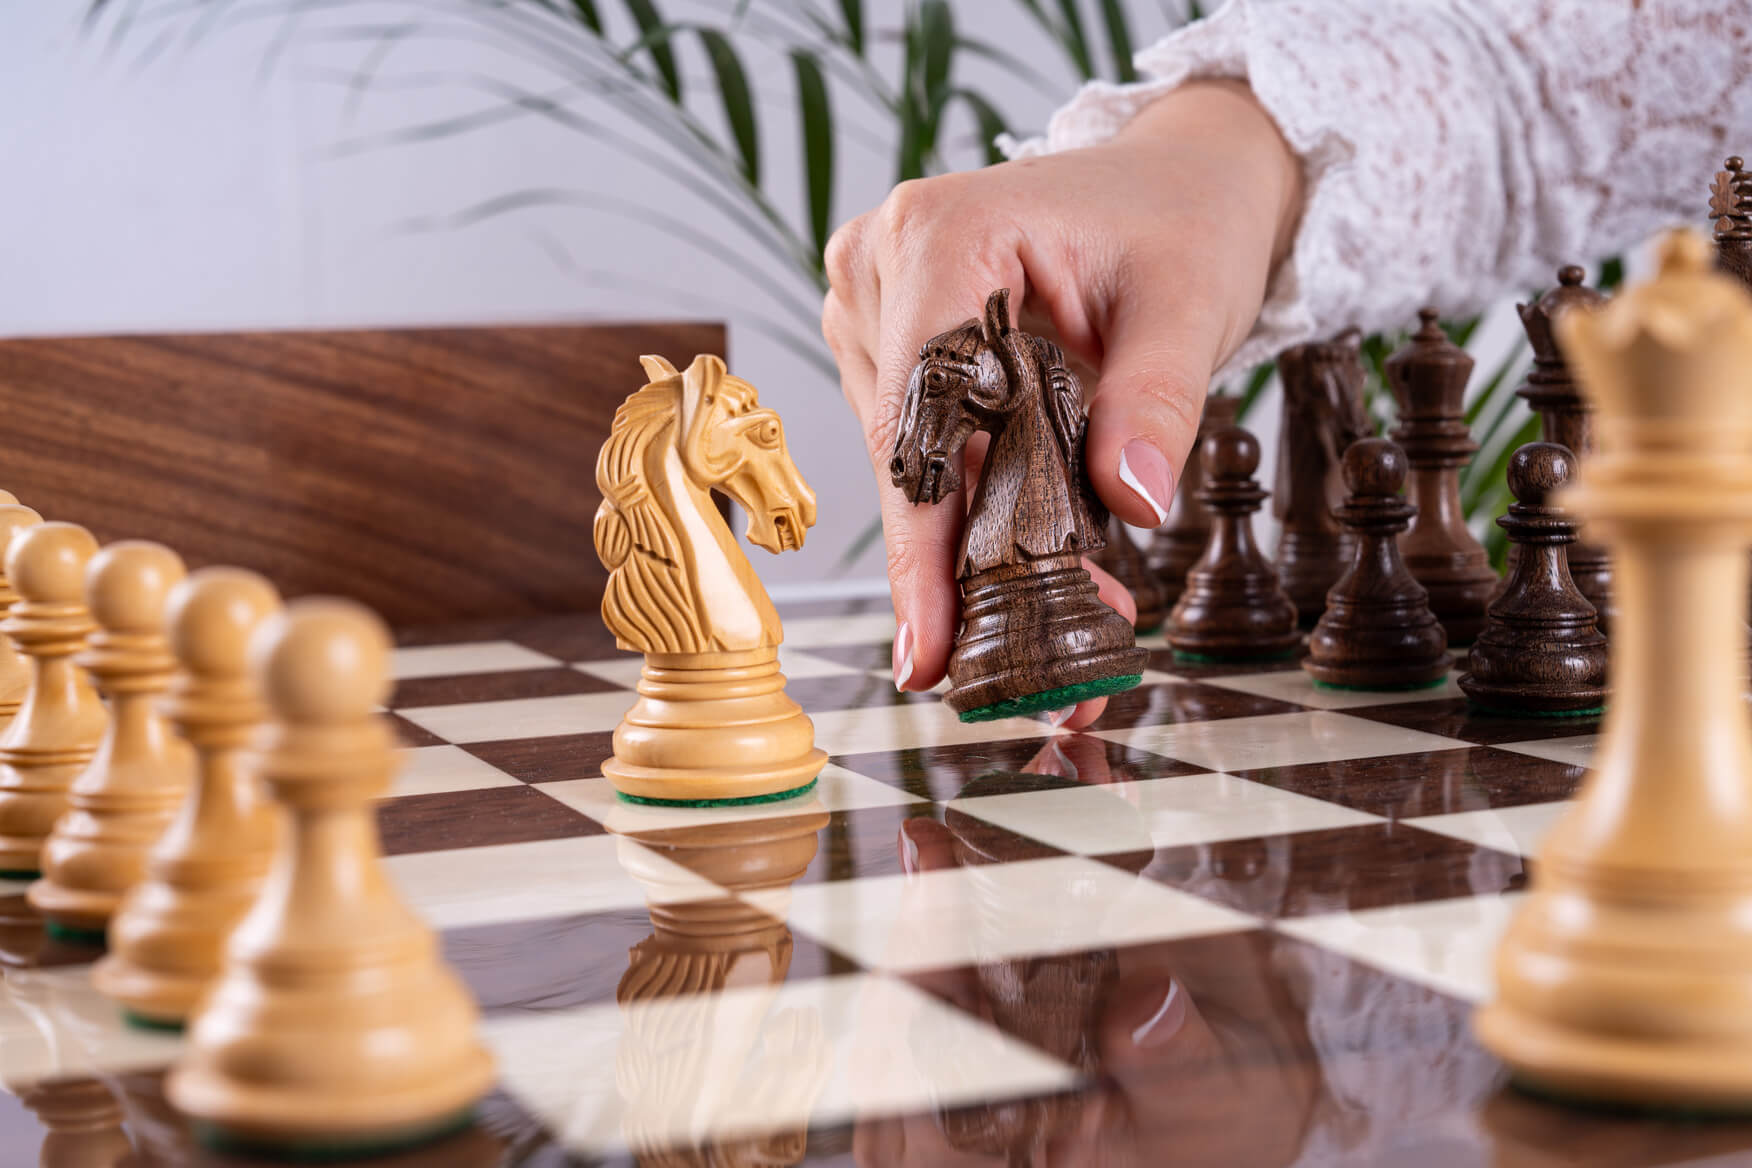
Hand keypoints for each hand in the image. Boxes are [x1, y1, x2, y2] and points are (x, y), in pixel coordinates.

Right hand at [824, 81, 1301, 727]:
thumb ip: (1156, 401)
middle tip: (1038, 680)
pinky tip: (1038, 564)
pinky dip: (980, 514)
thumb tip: (1133, 500)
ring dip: (980, 551)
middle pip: (906, 456)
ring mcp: (876, 307)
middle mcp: (882, 268)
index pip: (916, 415)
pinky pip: (924, 451)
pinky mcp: (890, 344)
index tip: (929, 649)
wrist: (1176, 183)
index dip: (920, 546)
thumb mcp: (1191, 305)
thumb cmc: (1182, 223)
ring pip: (911, 466)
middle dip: (969, 573)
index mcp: (942, 236)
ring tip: (1068, 618)